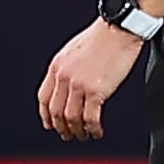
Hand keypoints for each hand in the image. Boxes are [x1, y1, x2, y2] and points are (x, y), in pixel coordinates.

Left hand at [39, 17, 146, 142]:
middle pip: (56, 112)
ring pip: (72, 118)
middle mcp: (64, 77)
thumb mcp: (75, 50)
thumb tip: (68, 85)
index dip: (46, 115)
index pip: (43, 98)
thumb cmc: (104, 36)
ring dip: (77, 131)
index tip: (50, 125)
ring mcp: (79, 85)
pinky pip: (90, 118)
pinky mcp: (96, 91)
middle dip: (61, 128)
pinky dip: (93, 129)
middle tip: (68, 135)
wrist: (120, 27)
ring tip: (85, 136)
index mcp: (57, 66)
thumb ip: (68, 68)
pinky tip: (98, 131)